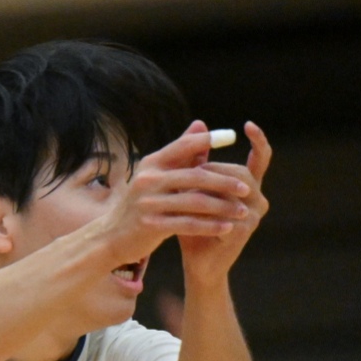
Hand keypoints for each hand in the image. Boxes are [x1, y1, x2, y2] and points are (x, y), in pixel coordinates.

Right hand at [97, 122, 260, 267]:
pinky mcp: (150, 225)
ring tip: (242, 212)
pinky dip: (209, 226)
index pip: (183, 146)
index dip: (208, 140)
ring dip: (222, 208)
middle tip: (247, 188)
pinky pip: (187, 224)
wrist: (113, 236)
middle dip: (224, 183)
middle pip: (195, 177)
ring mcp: (147, 203)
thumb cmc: (142, 203)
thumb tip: (201, 124)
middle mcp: (148, 180)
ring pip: (194, 202)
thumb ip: (180, 152)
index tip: (233, 137)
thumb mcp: (157, 175)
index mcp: (151, 163)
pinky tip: (226, 228)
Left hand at [177, 121, 271, 282]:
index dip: (259, 141)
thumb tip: (198, 126)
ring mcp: (254, 214)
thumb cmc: (194, 225)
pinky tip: (187, 209)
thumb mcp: (192, 191)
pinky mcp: (244, 229)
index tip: (248, 124)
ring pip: (234, 190)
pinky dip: (205, 208)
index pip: (261, 158)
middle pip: (241, 172)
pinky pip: (226, 210)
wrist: (197, 262)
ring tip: (183, 193)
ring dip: (207, 188)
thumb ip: (197, 162)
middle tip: (189, 173)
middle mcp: (257, 198)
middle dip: (214, 169)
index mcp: (249, 187)